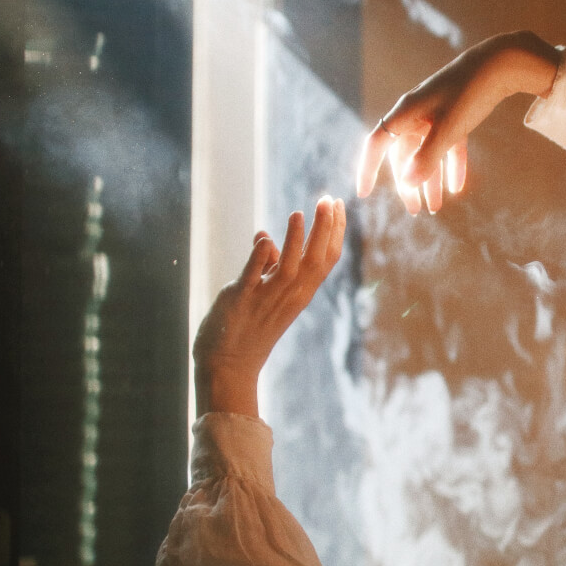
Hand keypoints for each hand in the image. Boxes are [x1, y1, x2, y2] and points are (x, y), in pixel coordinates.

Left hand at [193, 197, 346, 417]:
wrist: (227, 366)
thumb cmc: (248, 329)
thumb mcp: (265, 295)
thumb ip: (268, 266)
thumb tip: (266, 238)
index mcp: (300, 293)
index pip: (326, 259)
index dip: (335, 231)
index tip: (337, 204)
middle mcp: (289, 296)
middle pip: (316, 260)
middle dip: (324, 229)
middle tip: (328, 200)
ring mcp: (266, 299)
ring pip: (290, 268)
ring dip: (296, 240)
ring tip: (299, 213)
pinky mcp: (242, 300)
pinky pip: (253, 277)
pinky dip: (260, 258)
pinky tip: (264, 237)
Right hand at [356, 30, 559, 214]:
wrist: (499, 65)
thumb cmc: (468, 94)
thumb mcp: (447, 129)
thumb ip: (427, 158)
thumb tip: (406, 184)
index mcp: (405, 113)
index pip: (377, 144)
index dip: (368, 169)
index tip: (364, 193)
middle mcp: (415, 114)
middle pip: (403, 155)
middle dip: (408, 185)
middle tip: (415, 211)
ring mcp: (435, 115)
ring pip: (426, 154)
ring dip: (430, 181)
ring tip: (435, 208)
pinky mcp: (454, 116)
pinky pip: (447, 147)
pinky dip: (451, 167)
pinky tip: (456, 188)